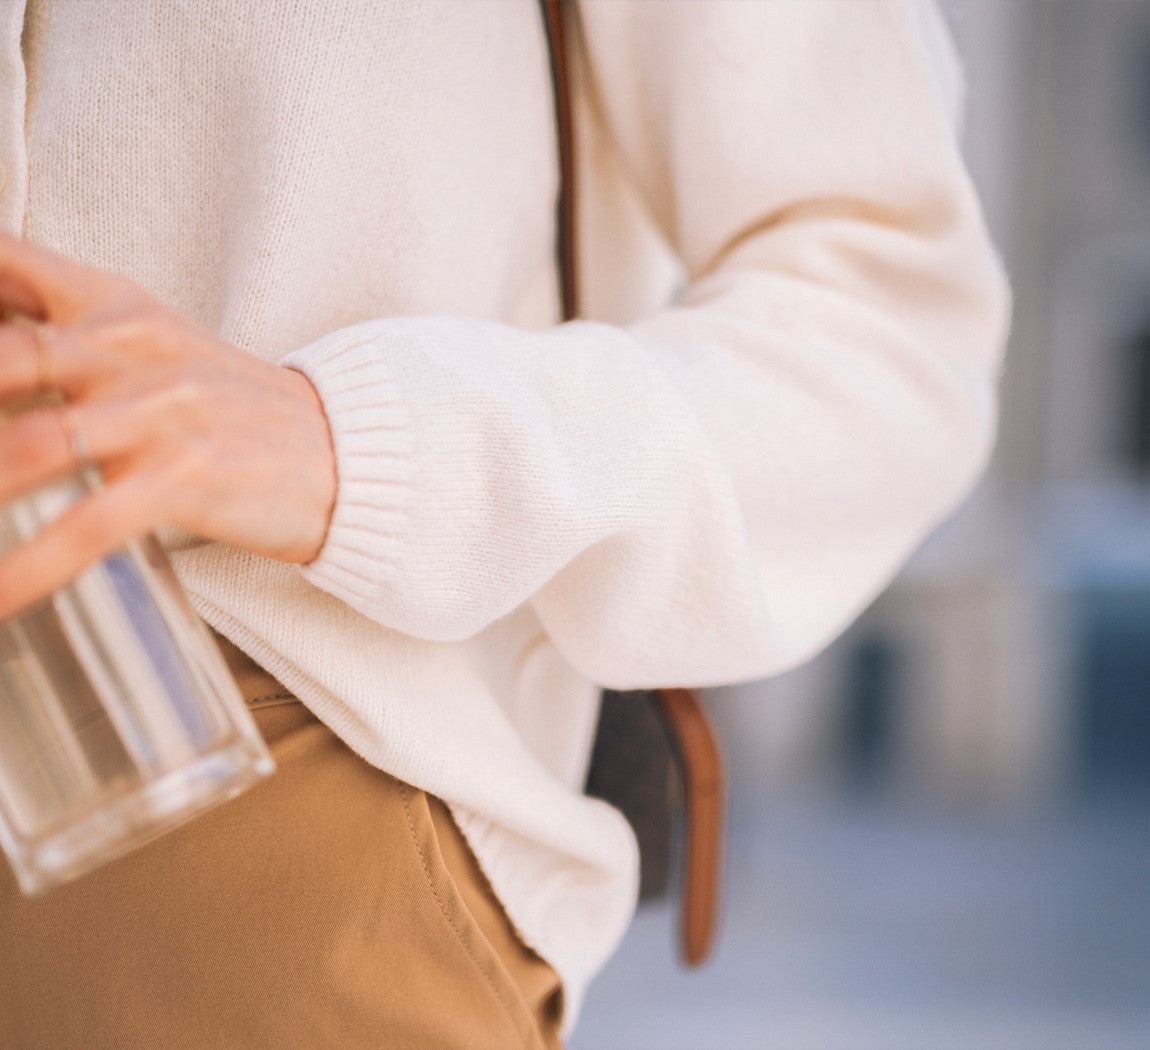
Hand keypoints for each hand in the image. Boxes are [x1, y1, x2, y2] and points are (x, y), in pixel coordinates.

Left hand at [0, 233, 336, 617]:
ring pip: (30, 444)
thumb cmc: (236, 407)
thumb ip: (72, 335)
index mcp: (117, 306)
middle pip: (3, 356)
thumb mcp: (157, 346)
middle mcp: (133, 348)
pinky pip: (86, 526)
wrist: (342, 451)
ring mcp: (162, 412)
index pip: (8, 265)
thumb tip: (3, 353)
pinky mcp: (186, 477)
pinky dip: (27, 568)